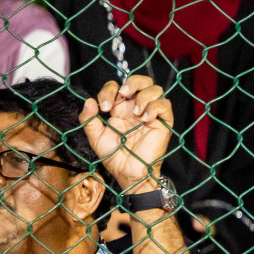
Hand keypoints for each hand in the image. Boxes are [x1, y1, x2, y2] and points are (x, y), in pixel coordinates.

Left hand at [80, 75, 173, 193]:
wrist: (128, 173)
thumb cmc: (114, 157)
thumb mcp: (95, 137)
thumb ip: (88, 119)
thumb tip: (89, 101)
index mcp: (120, 108)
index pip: (117, 86)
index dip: (110, 90)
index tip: (104, 107)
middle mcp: (136, 108)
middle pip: (142, 80)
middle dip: (132, 82)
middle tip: (123, 94)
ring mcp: (151, 114)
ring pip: (155, 89)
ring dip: (143, 96)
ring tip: (136, 113)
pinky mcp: (163, 123)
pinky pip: (165, 105)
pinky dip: (155, 107)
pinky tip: (145, 118)